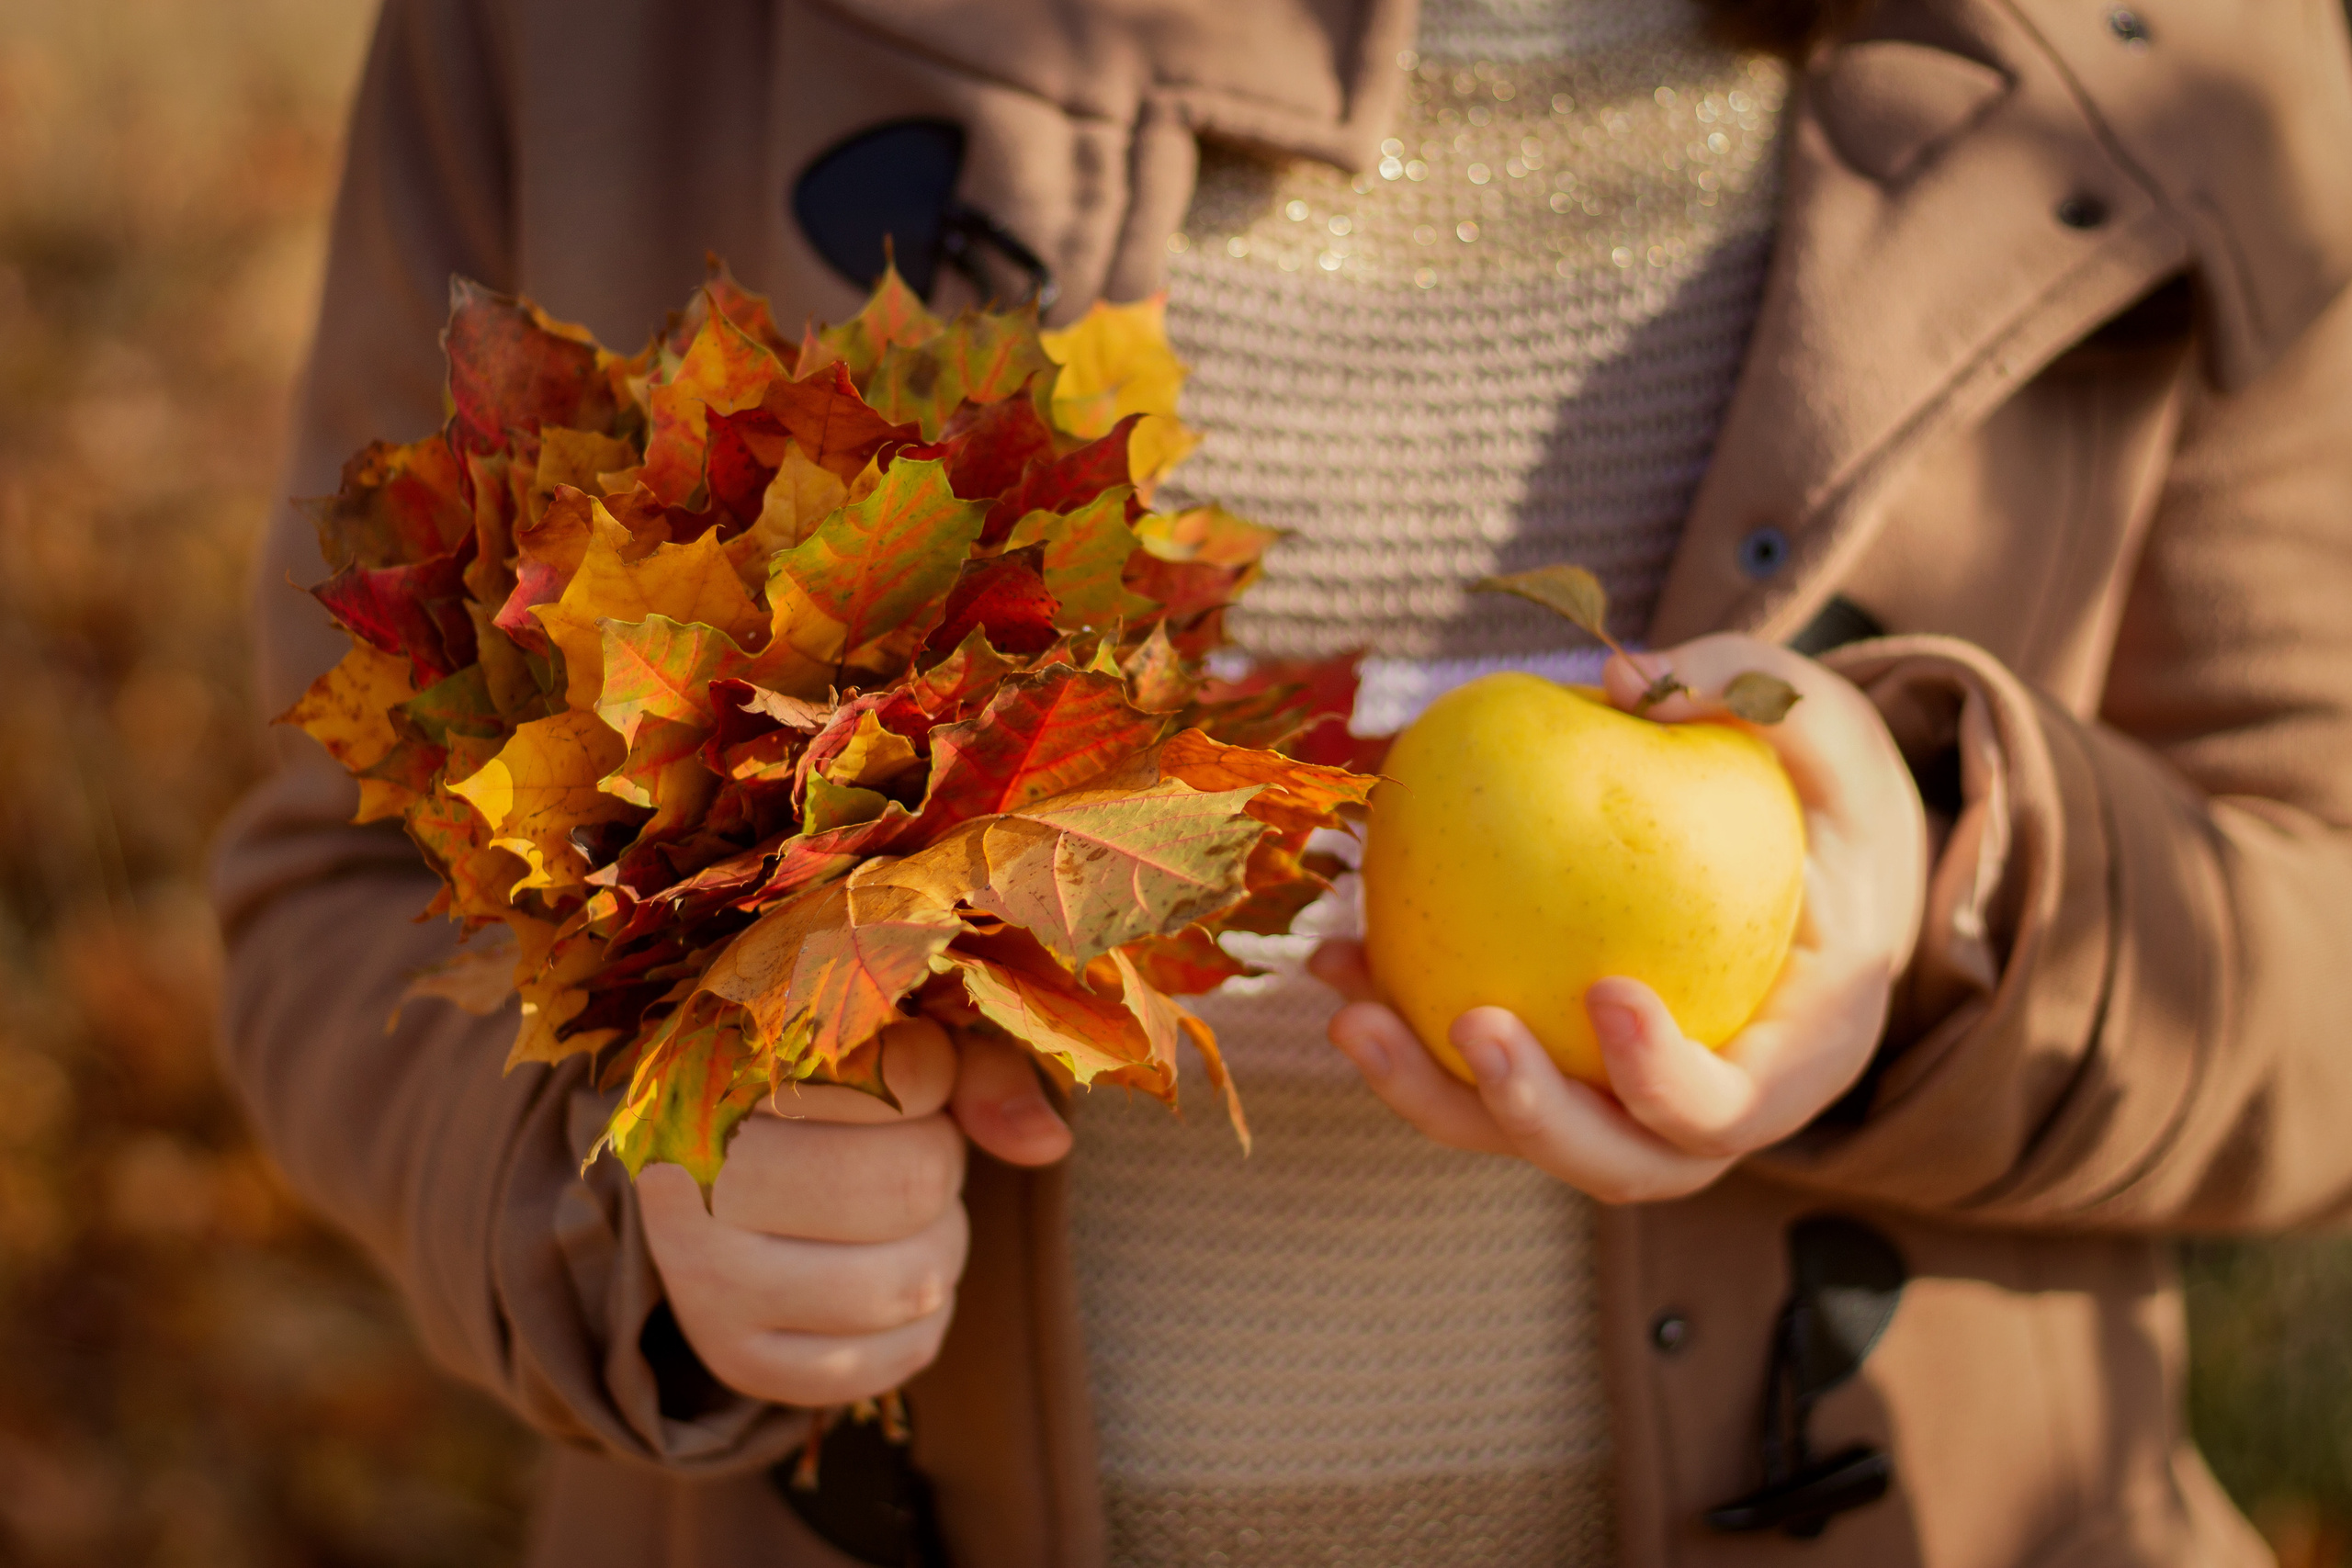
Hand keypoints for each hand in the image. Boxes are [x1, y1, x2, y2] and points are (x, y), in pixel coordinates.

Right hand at [637, 1017, 1070, 1405]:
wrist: (705, 1179)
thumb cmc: (814, 1090)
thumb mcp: (882, 1046)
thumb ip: (968, 1070)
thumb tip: (1049, 1144)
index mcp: (722, 1070)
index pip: (903, 1076)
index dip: (930, 1078)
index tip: (896, 1077)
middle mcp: (690, 1180)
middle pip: (912, 1184)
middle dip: (938, 1165)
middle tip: (902, 1150)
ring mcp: (706, 1283)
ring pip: (910, 1279)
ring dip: (940, 1243)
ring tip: (897, 1216)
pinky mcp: (741, 1361)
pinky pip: (897, 1355)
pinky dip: (925, 1317)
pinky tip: (884, 1271)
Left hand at [1312, 633, 1927, 1203]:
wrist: (1821, 856)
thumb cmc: (1825, 789)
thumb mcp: (1824, 729)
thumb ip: (1748, 691)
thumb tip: (1626, 677)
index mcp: (1804, 1051)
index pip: (1733, 1107)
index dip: (1667, 1079)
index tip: (1605, 989)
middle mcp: (1717, 1104)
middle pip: (1621, 1160)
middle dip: (1534, 1113)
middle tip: (1470, 1025)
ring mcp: (1632, 1104)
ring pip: (1528, 1135)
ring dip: (1432, 1090)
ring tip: (1352, 1010)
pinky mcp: (1564, 1072)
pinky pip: (1479, 1073)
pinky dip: (1409, 1029)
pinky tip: (1337, 962)